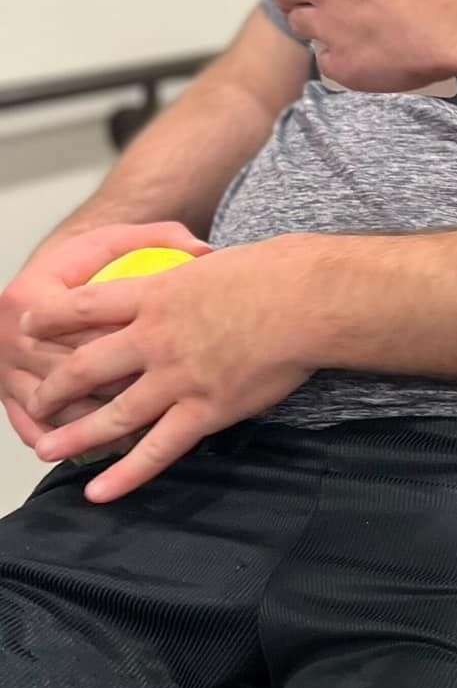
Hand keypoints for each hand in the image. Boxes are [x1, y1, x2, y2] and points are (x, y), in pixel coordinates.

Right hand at [1, 222, 211, 448]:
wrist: (42, 279)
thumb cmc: (84, 262)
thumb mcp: (115, 240)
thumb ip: (159, 239)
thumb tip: (206, 251)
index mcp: (33, 294)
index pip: (86, 329)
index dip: (130, 346)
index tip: (169, 356)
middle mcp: (9, 337)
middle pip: (70, 375)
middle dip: (116, 392)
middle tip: (163, 405)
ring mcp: (5, 370)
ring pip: (53, 409)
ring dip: (93, 426)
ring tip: (140, 436)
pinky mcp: (5, 395)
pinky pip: (30, 428)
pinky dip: (66, 439)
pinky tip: (100, 448)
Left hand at [16, 236, 318, 500]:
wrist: (308, 301)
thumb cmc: (278, 272)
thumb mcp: (220, 260)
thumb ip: (194, 272)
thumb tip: (198, 267)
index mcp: (157, 294)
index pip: (85, 305)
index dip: (52, 316)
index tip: (29, 322)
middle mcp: (155, 338)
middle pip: (85, 366)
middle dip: (54, 387)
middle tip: (36, 401)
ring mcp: (177, 377)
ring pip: (112, 414)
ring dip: (74, 435)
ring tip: (46, 450)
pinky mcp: (204, 410)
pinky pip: (157, 449)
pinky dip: (125, 474)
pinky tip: (99, 491)